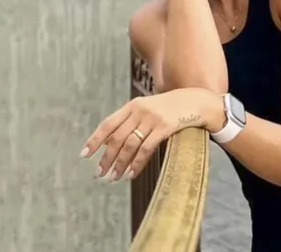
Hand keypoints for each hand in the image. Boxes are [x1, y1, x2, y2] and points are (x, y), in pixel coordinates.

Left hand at [80, 87, 222, 180]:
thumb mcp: (149, 109)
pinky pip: (146, 149)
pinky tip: (132, 174)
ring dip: (120, 164)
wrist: (196, 101)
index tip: (84, 155)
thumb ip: (131, 121)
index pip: (108, 124)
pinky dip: (137, 164)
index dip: (95, 140)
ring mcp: (152, 118)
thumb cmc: (171, 108)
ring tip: (114, 177)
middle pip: (116, 138)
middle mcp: (139, 110)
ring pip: (129, 145)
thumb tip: (110, 143)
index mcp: (132, 105)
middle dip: (106, 157)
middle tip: (99, 173)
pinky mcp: (164, 127)